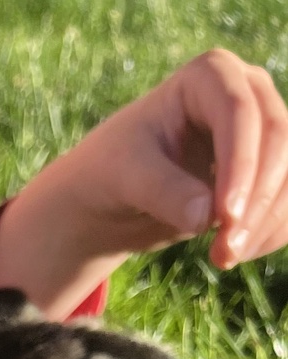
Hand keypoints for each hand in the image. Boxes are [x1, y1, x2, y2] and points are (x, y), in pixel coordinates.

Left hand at [82, 50, 287, 264]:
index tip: (224, 216)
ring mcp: (263, 129)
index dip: (240, 165)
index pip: (240, 113)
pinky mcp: (268, 167)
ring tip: (224, 258)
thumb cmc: (111, 173)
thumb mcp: (126, 179)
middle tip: (225, 252)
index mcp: (210, 75)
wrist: (112, 196)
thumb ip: (164, 191)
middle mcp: (248, 92)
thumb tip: (206, 216)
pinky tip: (238, 253)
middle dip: (256, 200)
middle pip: (277, 140)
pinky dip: (273, 229)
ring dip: (266, 220)